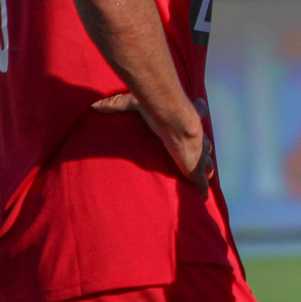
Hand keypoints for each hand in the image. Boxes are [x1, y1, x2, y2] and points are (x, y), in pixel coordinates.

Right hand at [92, 93, 214, 190]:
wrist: (176, 121)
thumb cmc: (159, 111)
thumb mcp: (135, 103)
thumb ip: (117, 104)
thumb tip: (94, 104)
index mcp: (186, 119)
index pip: (197, 111)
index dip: (199, 110)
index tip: (201, 106)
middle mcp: (195, 137)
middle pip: (205, 145)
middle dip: (204, 150)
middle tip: (200, 156)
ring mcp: (197, 155)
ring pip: (206, 164)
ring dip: (205, 169)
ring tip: (203, 177)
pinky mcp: (195, 169)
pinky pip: (201, 183)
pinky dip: (202, 190)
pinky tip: (202, 197)